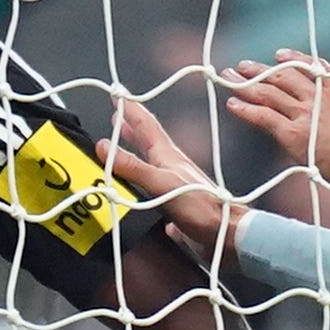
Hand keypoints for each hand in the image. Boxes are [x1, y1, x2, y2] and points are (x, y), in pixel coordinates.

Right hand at [106, 90, 241, 257]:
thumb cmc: (201, 208)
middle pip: (148, 141)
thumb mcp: (162, 183)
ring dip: (136, 152)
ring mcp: (175, 186)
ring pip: (151, 164)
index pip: (146, 125)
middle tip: (118, 115)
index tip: (119, 95)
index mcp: (168, 157)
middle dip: (131, 126)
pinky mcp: (176, 206)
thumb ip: (134, 167)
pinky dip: (143, 185)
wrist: (225, 234)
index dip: (131, 109)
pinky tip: (140, 190)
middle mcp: (172, 167)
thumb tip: (104, 146)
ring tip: (124, 145)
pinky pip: (154, 191)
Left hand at [220, 54, 329, 188]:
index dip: (291, 60)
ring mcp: (305, 113)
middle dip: (260, 70)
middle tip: (243, 67)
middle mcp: (319, 95)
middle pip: (283, 76)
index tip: (279, 56)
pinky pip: (263, 116)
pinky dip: (246, 109)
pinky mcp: (294, 133)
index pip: (310, 66)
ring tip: (229, 79)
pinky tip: (233, 105)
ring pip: (268, 93)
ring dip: (245, 84)